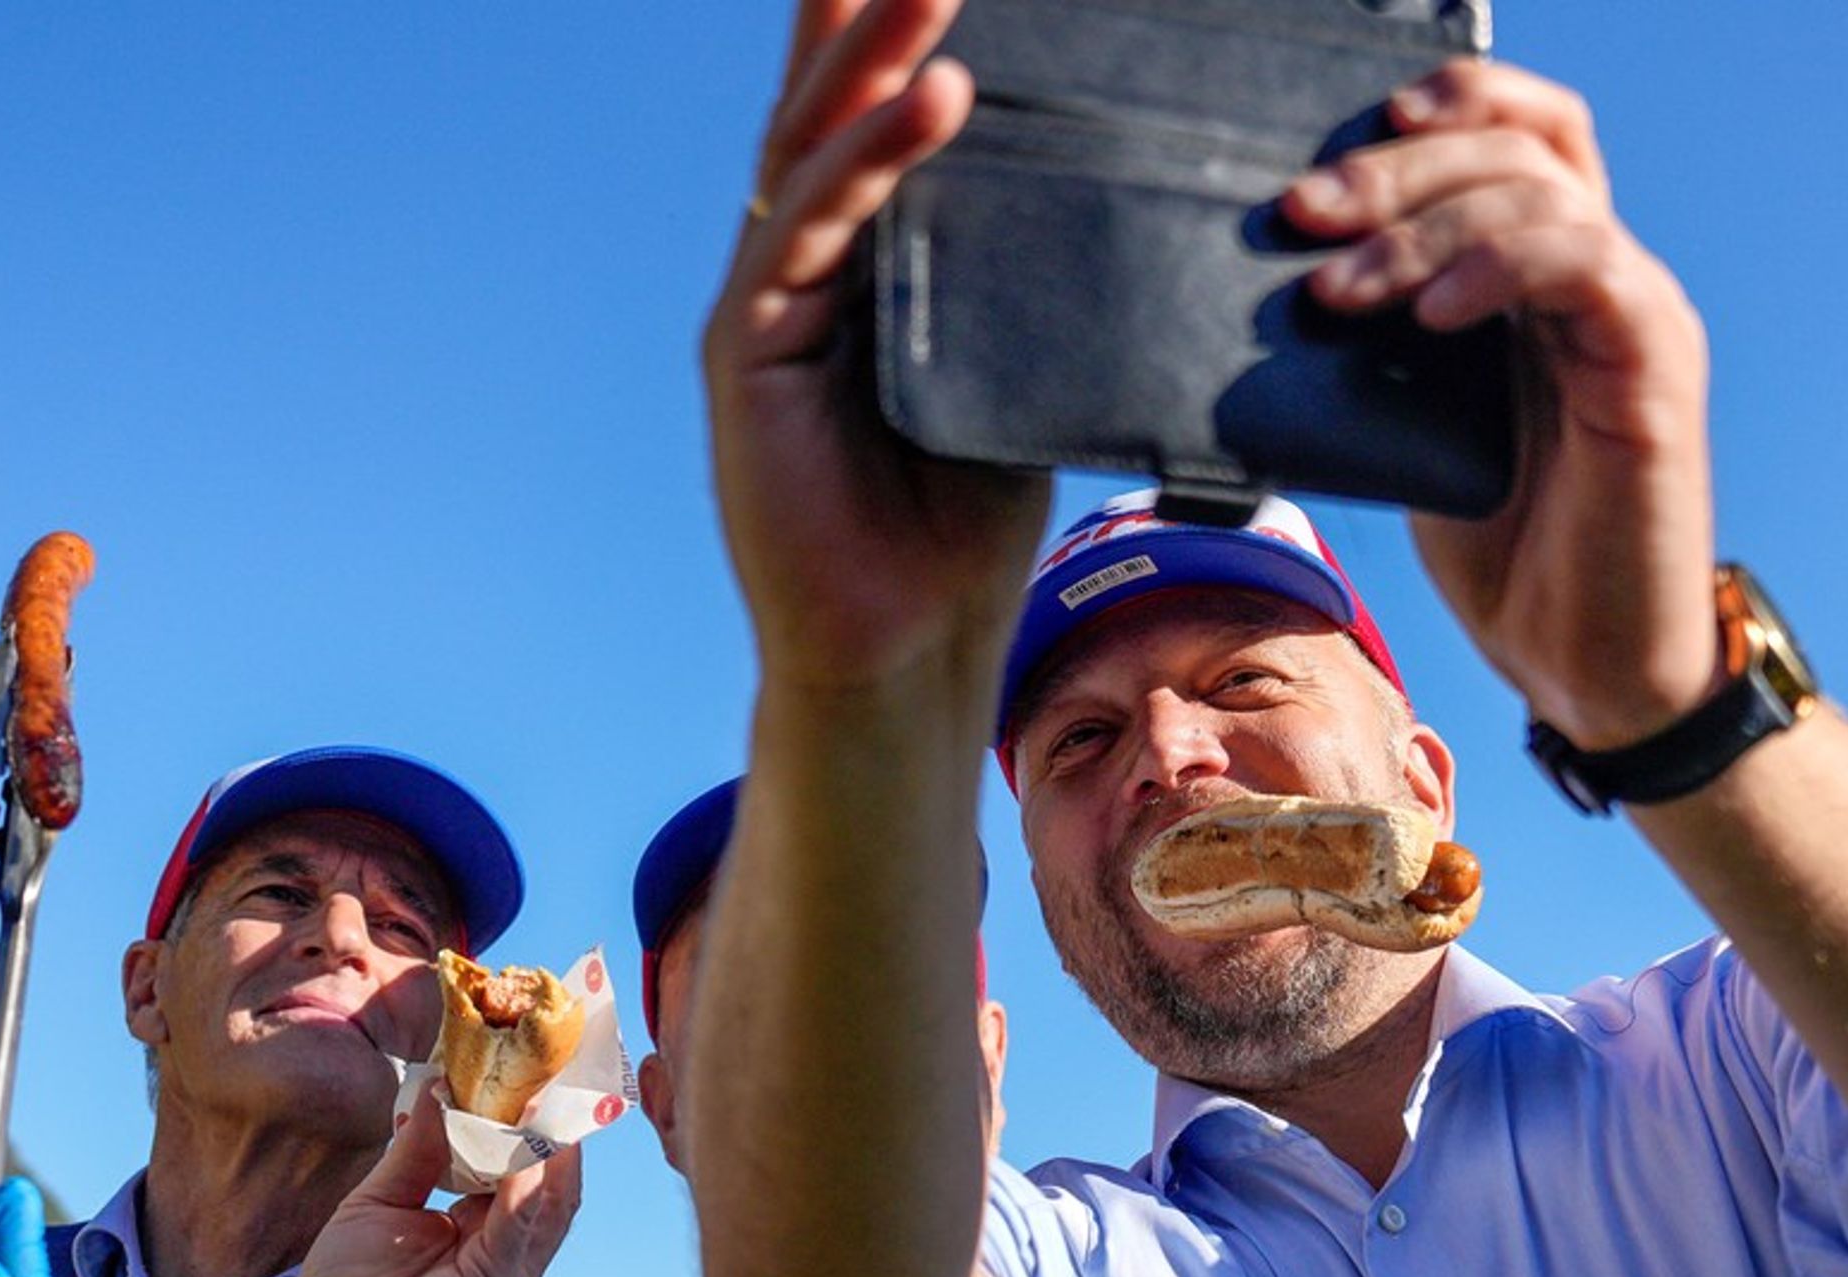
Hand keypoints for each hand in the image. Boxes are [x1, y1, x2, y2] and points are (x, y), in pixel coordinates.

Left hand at [271, 1084, 581, 1276]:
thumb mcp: (381, 1200)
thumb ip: (418, 1149)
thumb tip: (442, 1086)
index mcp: (487, 1227)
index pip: (524, 1160)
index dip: (530, 1112)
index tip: (531, 1059)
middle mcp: (510, 1249)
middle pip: (553, 1173)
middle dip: (559, 1116)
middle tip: (556, 1057)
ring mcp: (511, 1271)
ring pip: (554, 1196)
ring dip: (553, 1139)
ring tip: (550, 1086)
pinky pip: (523, 1227)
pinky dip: (531, 1183)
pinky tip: (530, 1143)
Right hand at [705, 0, 1048, 694]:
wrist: (908, 644)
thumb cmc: (962, 516)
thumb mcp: (1011, 364)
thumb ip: (1018, 276)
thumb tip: (1103, 182)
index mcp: (860, 266)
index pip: (871, 124)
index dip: (890, 37)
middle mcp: (799, 267)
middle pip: (830, 111)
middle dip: (877, 20)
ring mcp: (762, 303)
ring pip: (810, 151)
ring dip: (874, 61)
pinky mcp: (744, 352)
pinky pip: (804, 232)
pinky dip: (865, 164)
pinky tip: (927, 103)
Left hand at [1281, 60, 1718, 748]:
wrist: (1584, 665)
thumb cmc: (1506, 553)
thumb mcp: (1412, 430)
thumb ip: (1378, 353)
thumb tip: (1274, 302)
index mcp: (1543, 281)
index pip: (1519, 135)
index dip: (1447, 107)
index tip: (1342, 142)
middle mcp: (1598, 279)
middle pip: (1515, 148)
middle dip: (1395, 167)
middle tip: (1304, 214)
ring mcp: (1632, 316)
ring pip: (1541, 193)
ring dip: (1423, 227)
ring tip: (1340, 294)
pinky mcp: (1652, 368)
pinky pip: (1587, 266)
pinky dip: (1498, 267)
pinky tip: (1431, 314)